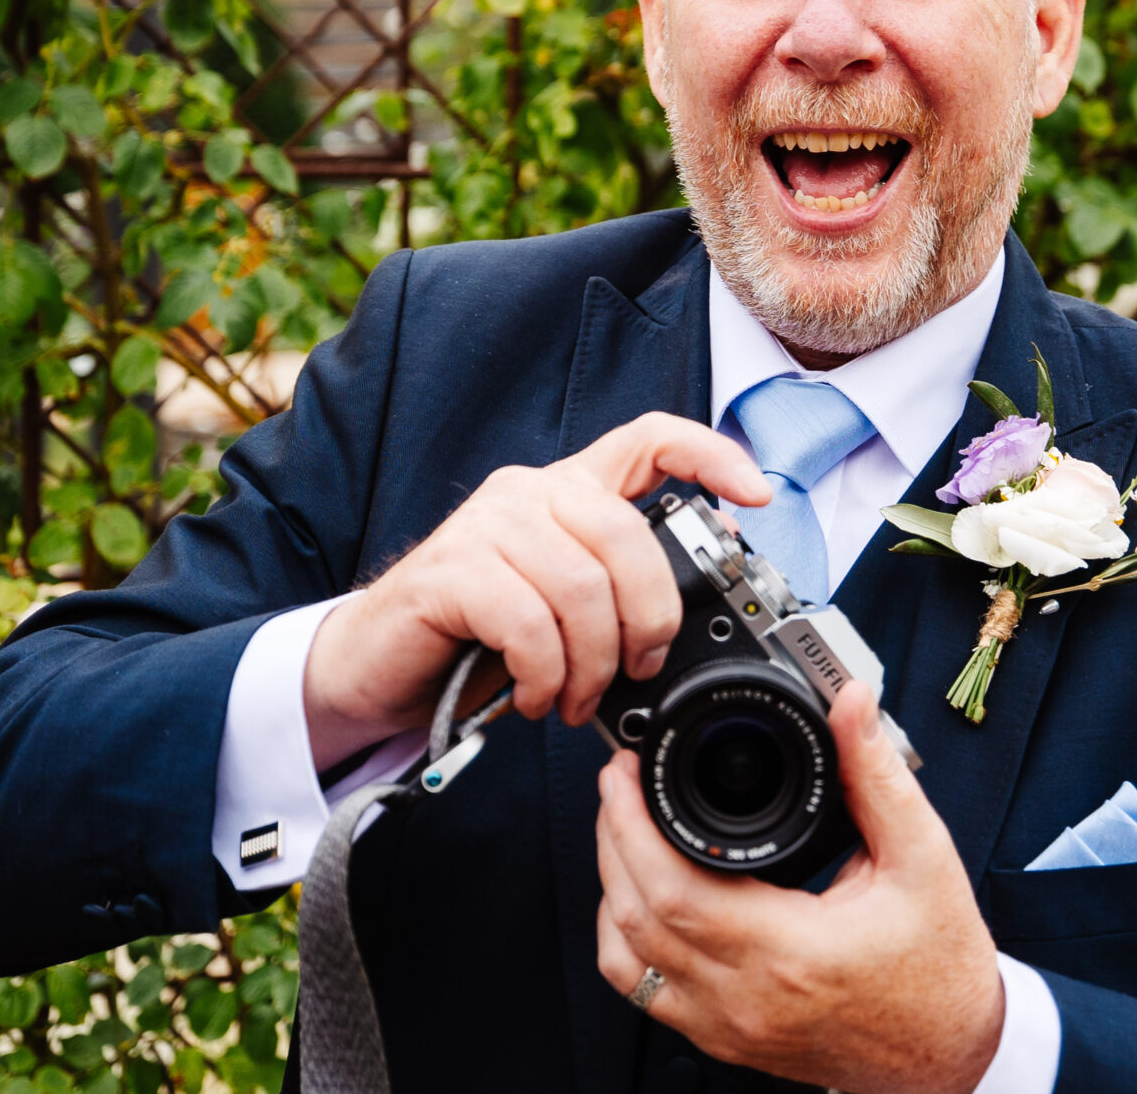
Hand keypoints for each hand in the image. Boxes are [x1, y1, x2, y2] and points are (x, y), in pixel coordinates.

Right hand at [302, 412, 770, 768]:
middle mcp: (530, 492)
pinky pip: (527, 622)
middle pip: (627, 536)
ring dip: (591, 663)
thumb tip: (708, 571)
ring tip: (576, 699)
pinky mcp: (450, 571)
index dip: (710, 454)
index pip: (649, 438)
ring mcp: (486, 525)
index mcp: (569, 491)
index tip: (757, 494)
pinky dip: (544, 674)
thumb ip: (623, 579)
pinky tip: (536, 697)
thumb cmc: (481, 638)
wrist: (378, 665)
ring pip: (581, 586)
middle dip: (649, 618)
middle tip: (637, 670)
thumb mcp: (565, 605)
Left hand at [594, 681, 1004, 1093]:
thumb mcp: (922, 857)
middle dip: (613, 838)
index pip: (675, 889)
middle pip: (635, 917)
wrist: (950, 1056)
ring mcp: (729, 1028)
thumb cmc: (942, 967)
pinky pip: (645, 995)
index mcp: (792, 951)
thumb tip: (850, 703)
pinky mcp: (725, 1041)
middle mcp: (748, 998)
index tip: (629, 774)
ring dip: (612, 890)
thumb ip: (876, 774)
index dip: (633, 824)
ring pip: (627, 960)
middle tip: (620, 785)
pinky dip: (628, 942)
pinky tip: (645, 900)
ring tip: (625, 833)